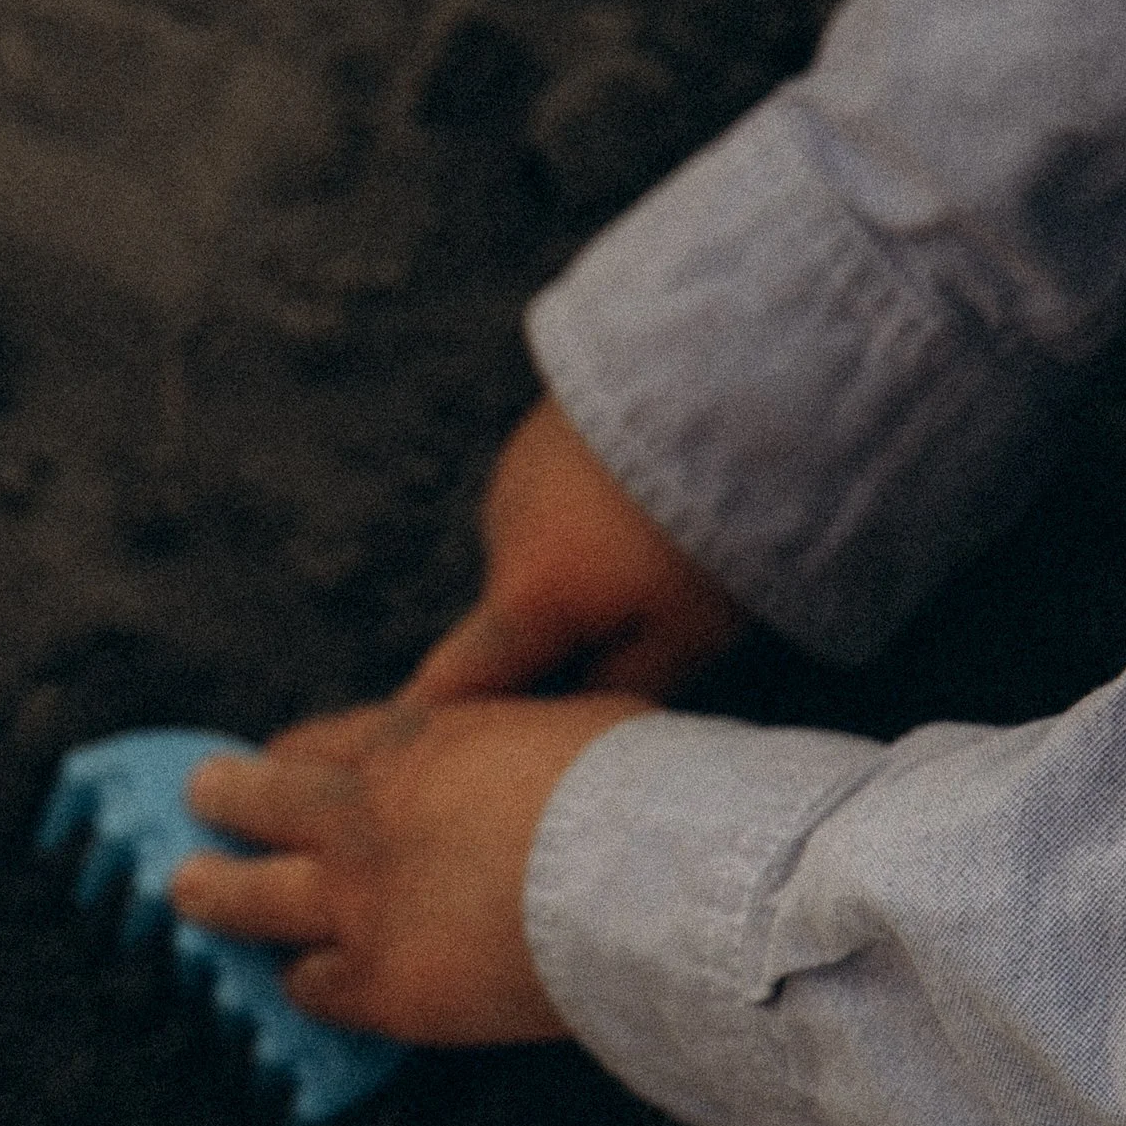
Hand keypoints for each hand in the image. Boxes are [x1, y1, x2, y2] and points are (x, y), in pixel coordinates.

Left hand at [173, 695, 654, 1040]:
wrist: (651, 879)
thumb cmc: (644, 790)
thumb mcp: (575, 723)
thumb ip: (522, 741)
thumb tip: (541, 751)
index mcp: (417, 743)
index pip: (328, 744)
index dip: (295, 756)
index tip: (276, 760)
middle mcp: (366, 817)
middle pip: (264, 802)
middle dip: (223, 799)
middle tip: (197, 798)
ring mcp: (360, 903)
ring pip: (252, 899)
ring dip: (210, 894)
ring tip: (182, 893)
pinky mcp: (380, 985)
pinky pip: (313, 987)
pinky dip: (299, 985)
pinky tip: (291, 987)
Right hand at [276, 401, 745, 773]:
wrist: (737, 368)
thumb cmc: (715, 522)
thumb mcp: (686, 638)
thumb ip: (616, 694)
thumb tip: (568, 728)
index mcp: (525, 601)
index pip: (451, 689)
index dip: (423, 730)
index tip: (388, 758)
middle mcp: (501, 536)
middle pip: (511, 621)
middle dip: (556, 638)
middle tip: (641, 631)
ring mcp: (520, 470)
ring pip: (540, 554)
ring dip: (583, 567)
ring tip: (667, 551)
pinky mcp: (550, 424)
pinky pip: (560, 496)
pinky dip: (595, 512)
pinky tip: (655, 499)